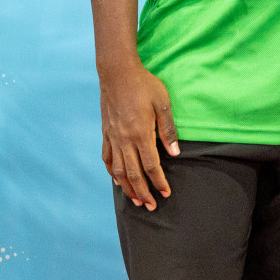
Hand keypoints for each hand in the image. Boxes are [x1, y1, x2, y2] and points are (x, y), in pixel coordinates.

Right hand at [99, 60, 179, 210]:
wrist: (117, 73)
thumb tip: (174, 153)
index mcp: (141, 134)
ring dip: (127, 187)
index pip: (151, 166)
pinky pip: (107, 158)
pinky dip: (112, 172)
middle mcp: (125, 140)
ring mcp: (113, 138)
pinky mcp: (106, 133)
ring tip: (135, 200)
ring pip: (119, 170)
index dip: (159, 182)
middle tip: (151, 206)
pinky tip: (117, 180)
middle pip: (134, 174)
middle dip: (143, 192)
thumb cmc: (144, 85)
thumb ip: (168, 130)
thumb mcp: (163, 104)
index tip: (165, 193)